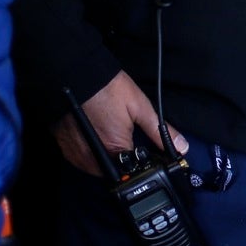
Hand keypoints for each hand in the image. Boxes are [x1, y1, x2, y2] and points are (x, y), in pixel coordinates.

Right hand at [51, 71, 185, 177]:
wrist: (78, 74)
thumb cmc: (110, 89)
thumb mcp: (141, 107)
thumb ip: (160, 131)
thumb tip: (181, 147)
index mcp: (115, 150)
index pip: (133, 169)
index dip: (140, 160)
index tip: (141, 147)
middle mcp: (93, 159)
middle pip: (113, 171)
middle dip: (122, 160)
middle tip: (123, 135)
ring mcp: (76, 155)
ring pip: (95, 168)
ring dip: (105, 159)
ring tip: (107, 133)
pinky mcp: (64, 148)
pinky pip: (80, 160)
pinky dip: (89, 153)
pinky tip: (94, 136)